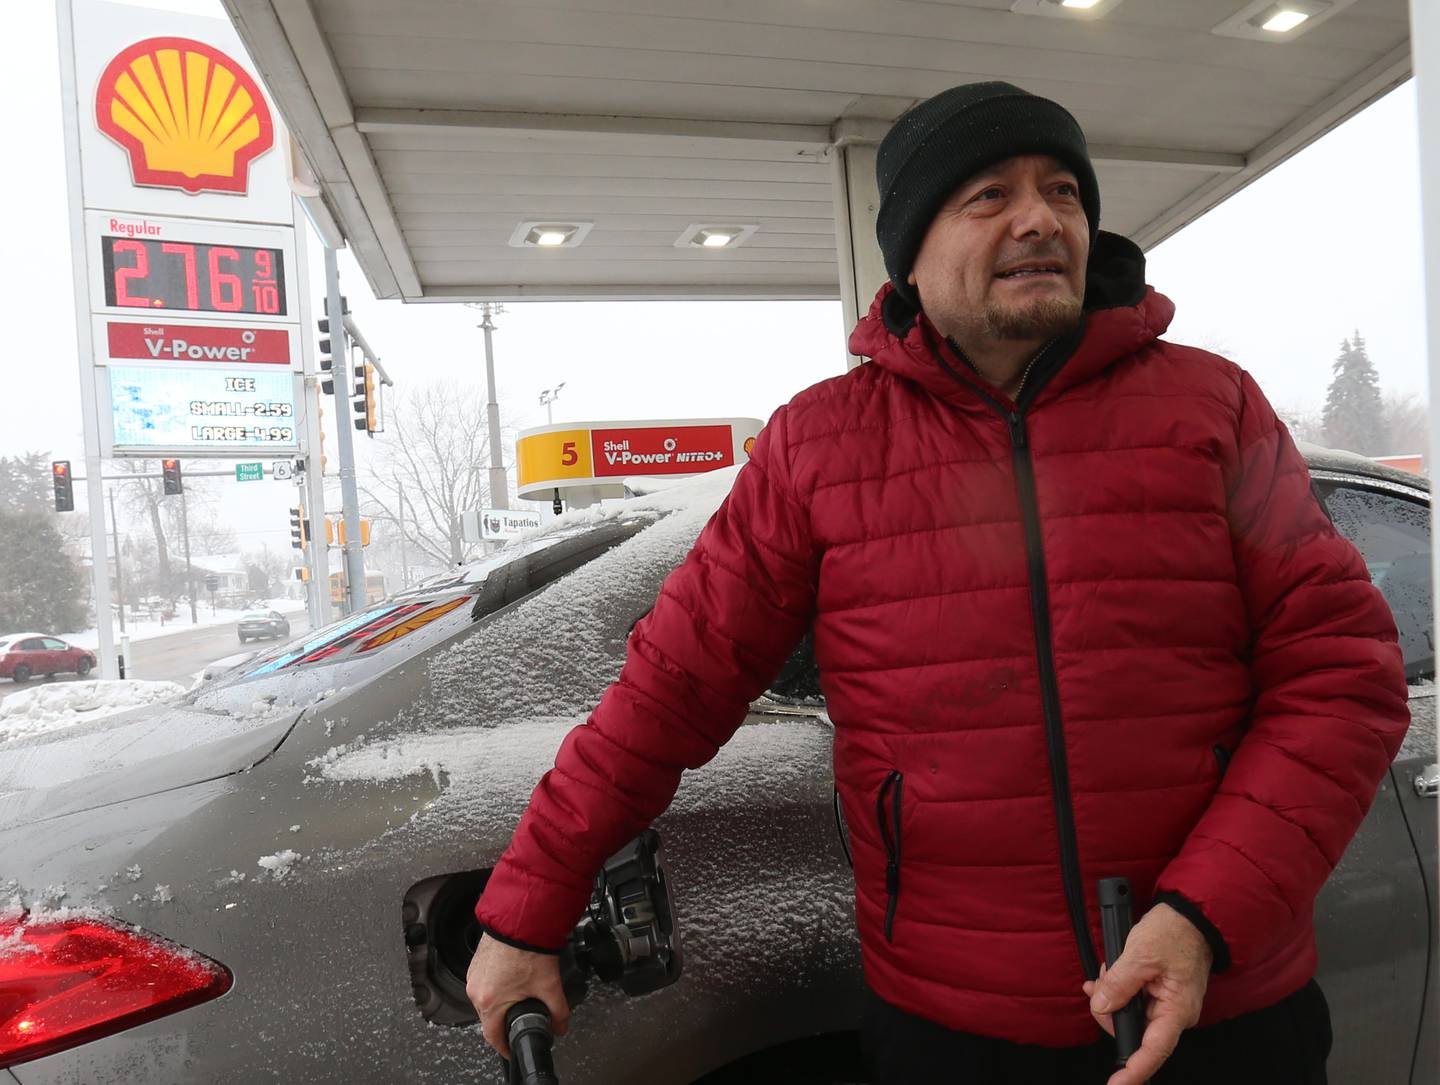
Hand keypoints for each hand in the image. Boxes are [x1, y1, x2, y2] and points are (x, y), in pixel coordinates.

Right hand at [466, 934, 570, 1059]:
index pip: (493, 1036)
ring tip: (519, 995)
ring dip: (500, 1002)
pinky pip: (484, 983)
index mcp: (490, 1002)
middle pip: (489, 1018)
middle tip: (521, 1020)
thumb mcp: (549, 986)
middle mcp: (476, 990)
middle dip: (505, 1022)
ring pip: (486, 1000)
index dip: (504, 1046)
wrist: (520, 919)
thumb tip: (561, 1025)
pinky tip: (512, 978)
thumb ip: (558, 1011)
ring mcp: (474, 975)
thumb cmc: (528, 947)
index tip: (510, 1048)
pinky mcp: (476, 963)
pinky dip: (496, 986)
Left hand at [1081, 902, 1212, 1084]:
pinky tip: (1108, 976)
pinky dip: (1118, 991)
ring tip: (1105, 973)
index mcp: (1177, 1010)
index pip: (1154, 1050)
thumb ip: (1119, 984)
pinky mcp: (1160, 994)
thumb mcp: (1140, 955)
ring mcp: (1168, 1004)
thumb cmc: (1174, 932)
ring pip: (1132, 1016)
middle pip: (1136, 1033)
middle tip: (1097, 988)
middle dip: (1110, 1014)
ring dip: (1112, 998)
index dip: (1134, 1070)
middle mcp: (1175, 1013)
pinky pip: (1135, 1002)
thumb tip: (1102, 1006)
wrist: (1190, 914)